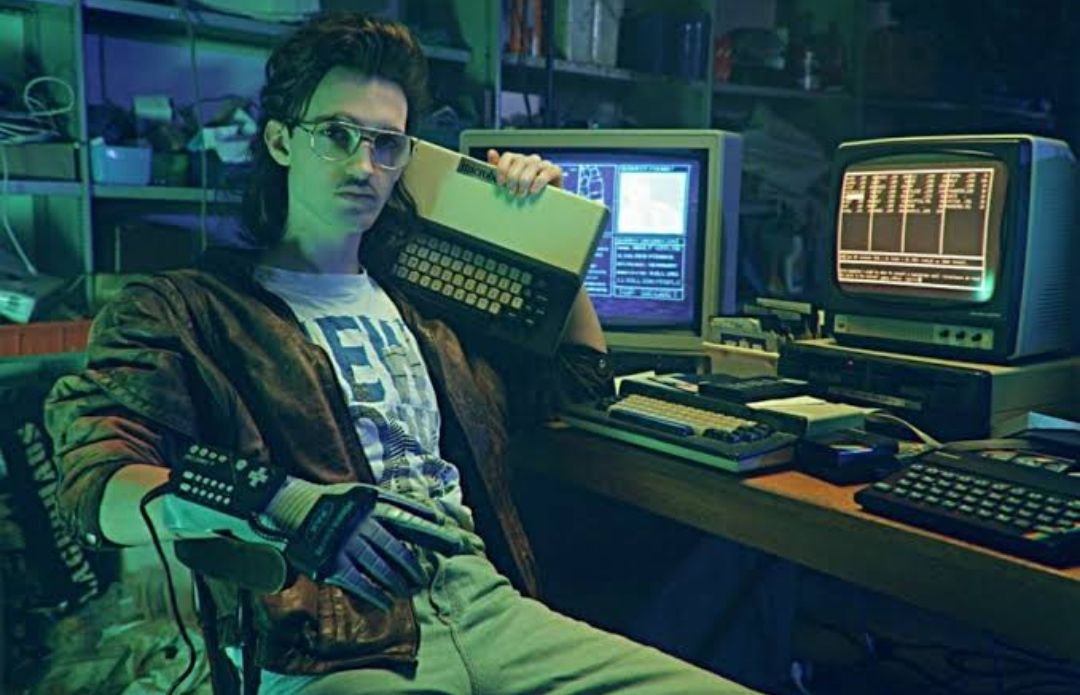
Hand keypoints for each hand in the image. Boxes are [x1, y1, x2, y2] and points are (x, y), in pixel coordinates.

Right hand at [265, 478, 466, 610]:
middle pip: (398, 550)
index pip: (410, 521)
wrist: (296, 507)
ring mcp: (348, 545)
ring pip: (380, 568)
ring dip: (398, 582)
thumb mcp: (367, 494)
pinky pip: (358, 583)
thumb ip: (396, 503)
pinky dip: (374, 595)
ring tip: (408, 591)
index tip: (454, 542)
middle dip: (414, 567)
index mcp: (374, 507)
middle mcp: (364, 525)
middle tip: (424, 579)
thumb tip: (432, 514)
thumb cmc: (338, 501)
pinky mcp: (332, 562)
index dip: (433, 533)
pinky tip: (387, 603)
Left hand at [487, 149, 562, 197]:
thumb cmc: (525, 195)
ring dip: (524, 181)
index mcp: (518, 160)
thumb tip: (491, 152)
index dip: (502, 168)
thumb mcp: (509, 184)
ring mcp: (544, 164)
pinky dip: (538, 182)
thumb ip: (499, 169)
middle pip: (520, 161)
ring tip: (521, 195)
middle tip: (511, 193)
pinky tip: (533, 192)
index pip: (508, 156)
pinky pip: (547, 172)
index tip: (500, 183)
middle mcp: (531, 160)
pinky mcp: (555, 171)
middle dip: (513, 178)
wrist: (546, 207)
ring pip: (532, 166)